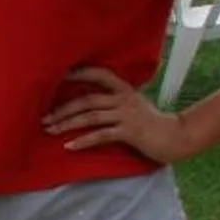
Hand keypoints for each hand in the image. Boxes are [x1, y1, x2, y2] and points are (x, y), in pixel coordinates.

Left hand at [46, 67, 198, 162]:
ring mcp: (127, 115)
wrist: (175, 137)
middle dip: (63, 109)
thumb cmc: (150, 123)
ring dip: (67, 124)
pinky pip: (101, 135)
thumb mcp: (132, 106)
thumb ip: (113, 101)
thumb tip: (83, 103)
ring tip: (50, 130)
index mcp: (125, 90)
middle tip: (44, 118)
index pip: (100, 74)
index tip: (58, 75)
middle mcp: (125, 99)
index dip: (80, 73)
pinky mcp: (130, 132)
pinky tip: (69, 146)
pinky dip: (83, 141)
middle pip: (87, 100)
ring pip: (90, 117)